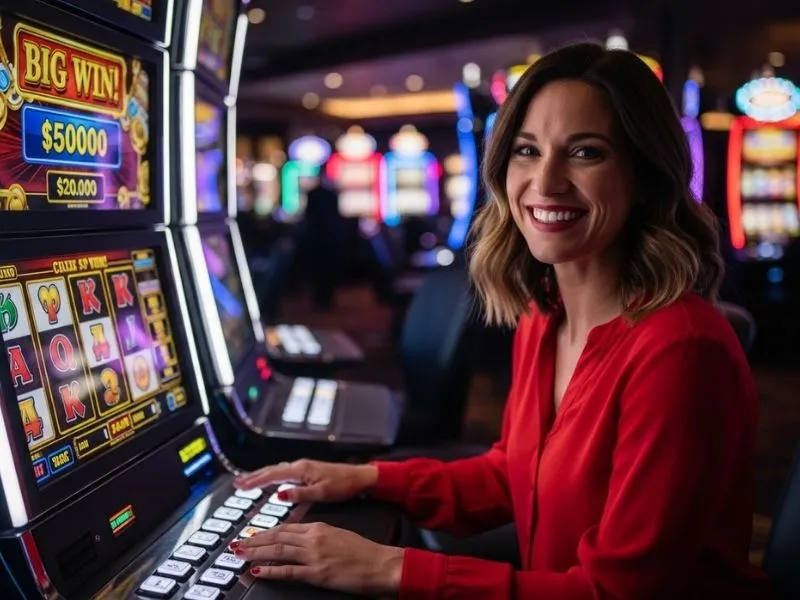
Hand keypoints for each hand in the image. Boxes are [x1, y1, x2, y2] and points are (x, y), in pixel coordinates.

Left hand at [232, 522, 403, 596]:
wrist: (380, 563)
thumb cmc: (363, 551)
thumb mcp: (338, 534)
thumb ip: (317, 535)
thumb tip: (299, 539)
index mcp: (318, 527)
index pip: (285, 528)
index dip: (265, 532)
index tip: (251, 535)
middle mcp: (313, 538)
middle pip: (276, 537)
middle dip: (254, 541)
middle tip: (236, 544)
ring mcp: (314, 555)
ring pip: (278, 551)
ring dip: (256, 553)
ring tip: (240, 555)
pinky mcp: (317, 573)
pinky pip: (288, 571)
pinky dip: (271, 571)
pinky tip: (257, 572)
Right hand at [234, 459, 377, 503]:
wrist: (360, 477)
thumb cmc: (343, 484)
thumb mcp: (322, 493)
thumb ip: (299, 494)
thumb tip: (279, 495)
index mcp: (301, 470)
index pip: (272, 475)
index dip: (255, 481)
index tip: (240, 487)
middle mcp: (300, 466)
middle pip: (271, 470)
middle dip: (253, 477)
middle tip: (236, 484)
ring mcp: (304, 467)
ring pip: (277, 470)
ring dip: (261, 475)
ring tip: (247, 481)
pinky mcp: (308, 471)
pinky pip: (284, 472)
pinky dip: (272, 475)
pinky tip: (270, 479)